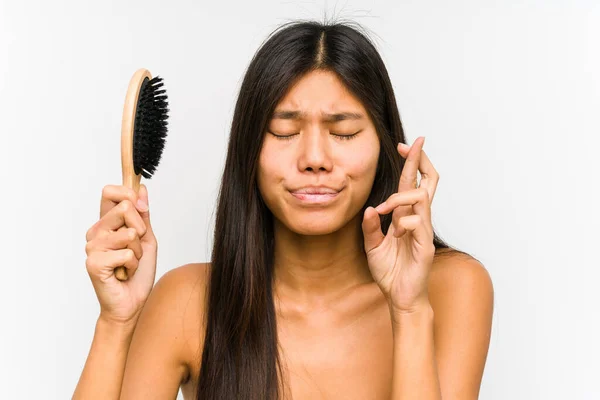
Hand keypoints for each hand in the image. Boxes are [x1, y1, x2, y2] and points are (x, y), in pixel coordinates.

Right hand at [84, 184, 157, 325]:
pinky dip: (133, 265)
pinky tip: (123, 273)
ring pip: (129, 233)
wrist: (131, 303)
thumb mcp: (146, 239)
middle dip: (141, 229)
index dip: (129, 194)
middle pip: (125, 208)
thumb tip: (142, 188)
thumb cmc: (137, 272)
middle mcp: (96, 232)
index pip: (110, 192)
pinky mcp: (94, 263)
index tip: (141, 208)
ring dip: (138, 252)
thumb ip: (143, 215)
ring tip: (129, 263)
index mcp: (106, 223)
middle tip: (136, 248)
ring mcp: (92, 247)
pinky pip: (126, 253)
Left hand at [362, 137, 438, 314]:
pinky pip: (419, 224)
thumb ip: (371, 227)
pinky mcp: (425, 245)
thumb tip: (370, 208)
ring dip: (401, 197)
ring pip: (421, 197)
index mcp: (405, 217)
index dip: (410, 163)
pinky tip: (396, 234)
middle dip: (421, 160)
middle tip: (414, 144)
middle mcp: (417, 219)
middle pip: (428, 181)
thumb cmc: (390, 271)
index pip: (411, 183)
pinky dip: (404, 223)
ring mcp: (423, 231)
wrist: (399, 296)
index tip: (402, 146)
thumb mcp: (372, 245)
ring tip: (386, 208)